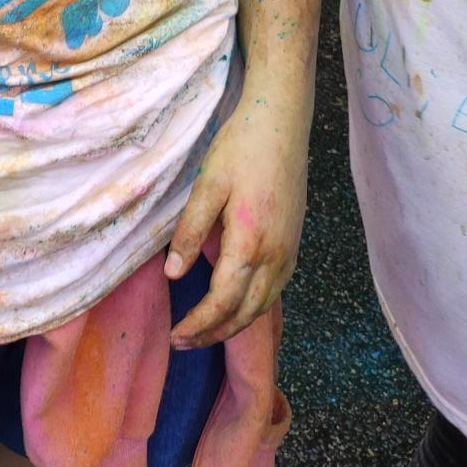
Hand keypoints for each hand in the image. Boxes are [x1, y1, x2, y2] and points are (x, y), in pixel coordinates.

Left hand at [164, 94, 309, 348]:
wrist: (281, 123)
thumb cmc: (240, 148)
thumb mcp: (207, 185)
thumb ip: (189, 232)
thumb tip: (173, 276)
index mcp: (249, 243)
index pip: (222, 302)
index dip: (198, 325)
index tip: (175, 337)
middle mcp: (275, 256)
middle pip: (245, 314)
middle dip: (213, 334)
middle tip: (183, 343)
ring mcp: (289, 252)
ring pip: (262, 306)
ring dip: (233, 325)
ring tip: (205, 332)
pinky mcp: (293, 244)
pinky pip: (274, 290)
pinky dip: (252, 308)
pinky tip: (236, 305)